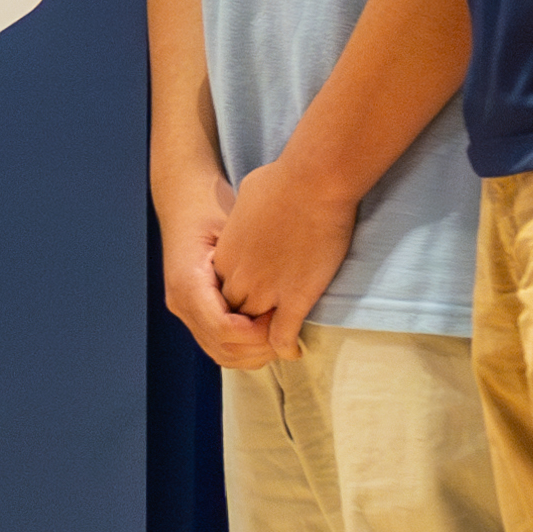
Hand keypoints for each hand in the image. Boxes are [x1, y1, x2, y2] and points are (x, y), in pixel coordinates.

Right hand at [153, 169, 266, 369]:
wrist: (184, 204)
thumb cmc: (211, 210)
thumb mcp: (232, 229)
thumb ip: (252, 265)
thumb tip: (281, 300)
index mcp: (188, 282)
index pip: (223, 328)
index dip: (257, 333)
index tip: (282, 319)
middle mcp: (181, 302)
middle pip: (222, 348)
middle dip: (259, 349)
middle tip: (288, 334)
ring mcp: (183, 310)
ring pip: (220, 353)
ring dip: (254, 353)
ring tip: (280, 335)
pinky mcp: (192, 313)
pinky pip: (218, 345)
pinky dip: (245, 349)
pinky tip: (266, 334)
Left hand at [213, 156, 360, 360]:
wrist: (311, 182)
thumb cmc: (281, 181)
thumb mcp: (247, 198)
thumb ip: (245, 218)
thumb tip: (252, 214)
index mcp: (224, 258)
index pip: (220, 293)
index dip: (235, 301)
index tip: (250, 302)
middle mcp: (239, 279)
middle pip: (233, 315)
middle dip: (245, 324)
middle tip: (263, 330)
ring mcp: (265, 290)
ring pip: (255, 330)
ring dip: (264, 338)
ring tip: (277, 342)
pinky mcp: (295, 296)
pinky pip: (283, 334)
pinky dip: (286, 345)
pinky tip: (293, 350)